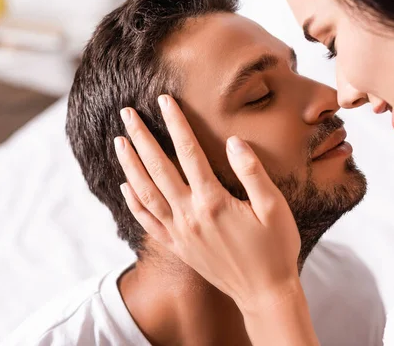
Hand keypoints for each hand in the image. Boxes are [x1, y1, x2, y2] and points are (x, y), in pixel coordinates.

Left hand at [113, 95, 300, 309]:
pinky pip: (147, 222)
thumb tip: (233, 142)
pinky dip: (133, 202)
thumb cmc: (275, 249)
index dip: (175, 123)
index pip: (189, 152)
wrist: (264, 293)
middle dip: (141, 137)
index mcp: (214, 201)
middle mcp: (190, 215)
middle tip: (126, 113)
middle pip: (158, 168)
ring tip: (118, 142)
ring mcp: (180, 233)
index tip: (163, 101)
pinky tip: (125, 186)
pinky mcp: (178, 247)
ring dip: (130, 165)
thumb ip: (252, 173)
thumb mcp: (274, 207)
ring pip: (146, 193)